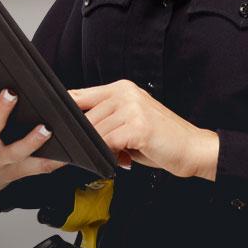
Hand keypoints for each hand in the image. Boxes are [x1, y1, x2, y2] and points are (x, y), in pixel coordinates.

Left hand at [68, 80, 218, 180]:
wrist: (192, 147)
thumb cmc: (160, 139)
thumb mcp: (130, 123)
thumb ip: (107, 121)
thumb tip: (79, 130)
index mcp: (122, 87)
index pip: (82, 94)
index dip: (67, 110)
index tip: (55, 123)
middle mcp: (126, 92)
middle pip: (86, 116)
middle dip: (83, 139)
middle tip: (88, 154)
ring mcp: (132, 106)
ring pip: (96, 130)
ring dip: (98, 149)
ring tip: (113, 157)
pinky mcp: (138, 125)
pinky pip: (109, 141)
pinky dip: (108, 154)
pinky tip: (120, 159)